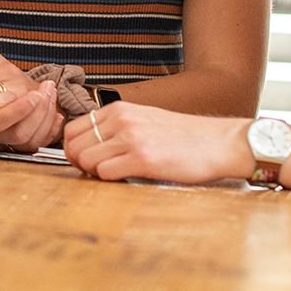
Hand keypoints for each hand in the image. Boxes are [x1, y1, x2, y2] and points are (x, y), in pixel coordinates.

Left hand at [62, 101, 248, 183]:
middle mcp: (121, 120)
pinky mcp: (143, 158)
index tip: (84, 161)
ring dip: (94, 174)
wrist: (218, 142)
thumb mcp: (144, 120)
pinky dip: (110, 181)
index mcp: (118, 110)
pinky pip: (105, 173)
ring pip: (86, 160)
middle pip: (73, 146)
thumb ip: (116, 128)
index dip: (73, 149)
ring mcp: (131, 138)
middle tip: (96, 173)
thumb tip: (89, 146)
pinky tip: (127, 178)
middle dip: (79, 164)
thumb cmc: (183, 137)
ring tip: (114, 175)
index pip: (72, 129)